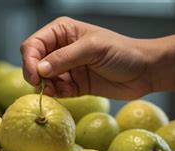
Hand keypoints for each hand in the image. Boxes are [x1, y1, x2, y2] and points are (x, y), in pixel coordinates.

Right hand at [20, 17, 154, 98]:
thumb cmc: (123, 52)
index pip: (33, 44)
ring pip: (43, 79)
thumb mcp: (92, 49)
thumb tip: (40, 69)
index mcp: (62, 32)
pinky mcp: (73, 85)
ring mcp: (67, 68)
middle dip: (34, 74)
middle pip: (33, 62)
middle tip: (42, 86)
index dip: (29, 60)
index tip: (36, 76)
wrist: (145, 72)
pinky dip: (56, 94)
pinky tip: (63, 94)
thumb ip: (65, 58)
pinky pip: (56, 91)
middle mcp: (61, 49)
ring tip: (54, 91)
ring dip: (45, 87)